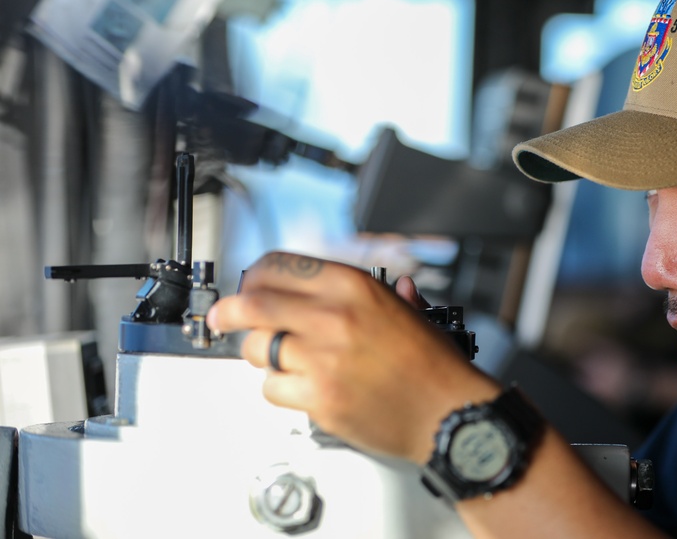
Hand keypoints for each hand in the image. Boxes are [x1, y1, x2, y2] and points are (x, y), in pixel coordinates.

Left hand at [207, 251, 500, 462]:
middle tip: (223, 316)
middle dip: (229, 310)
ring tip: (277, 358)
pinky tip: (299, 385)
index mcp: (355, 286)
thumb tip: (348, 282)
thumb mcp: (407, 310)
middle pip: (253, 303)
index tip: (251, 286)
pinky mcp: (318, 398)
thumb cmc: (433, 365)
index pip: (280, 266)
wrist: (449, 413)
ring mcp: (323, 358)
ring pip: (256, 348)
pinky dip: (278, 388)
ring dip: (258, 353)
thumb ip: (373, 292)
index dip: (257, 276)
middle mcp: (335, 316)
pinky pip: (271, 387)